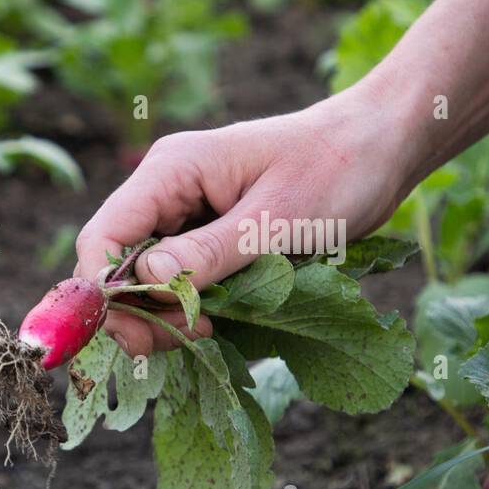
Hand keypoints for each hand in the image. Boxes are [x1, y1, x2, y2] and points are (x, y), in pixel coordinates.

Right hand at [74, 85, 412, 355]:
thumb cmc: (337, 166)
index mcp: (173, 170)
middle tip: (189, 341)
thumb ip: (212, 252)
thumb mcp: (277, 218)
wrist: (382, 147)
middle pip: (122, 264)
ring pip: (152, 280)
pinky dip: (198, 307)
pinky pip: (186, 280)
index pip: (107, 235)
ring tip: (215, 330)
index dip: (105, 292)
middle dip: (142, 311)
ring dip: (173, 314)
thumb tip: (147, 281)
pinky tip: (225, 321)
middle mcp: (171, 190)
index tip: (139, 336)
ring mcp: (191, 214)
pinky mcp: (215, 236)